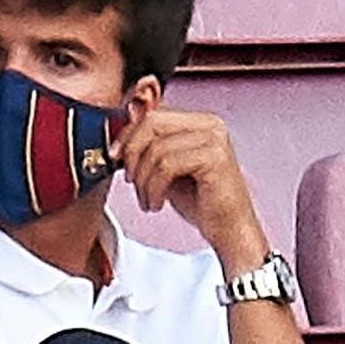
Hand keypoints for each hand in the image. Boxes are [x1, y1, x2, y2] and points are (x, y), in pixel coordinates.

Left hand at [109, 107, 268, 270]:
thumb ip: (150, 148)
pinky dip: (154, 187)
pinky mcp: (215, 158)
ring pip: (157, 149)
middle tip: (129, 180)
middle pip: (152, 123)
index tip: (115, 156)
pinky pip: (167, 166)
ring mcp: (215, 139)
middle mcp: (210, 124)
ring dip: (143, 180)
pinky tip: (157, 202)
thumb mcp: (167, 169)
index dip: (128, 135)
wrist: (229, 229)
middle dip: (132, 153)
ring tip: (147, 199)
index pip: (153, 115)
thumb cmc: (201, 201)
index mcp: (200, 121)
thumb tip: (122, 132)